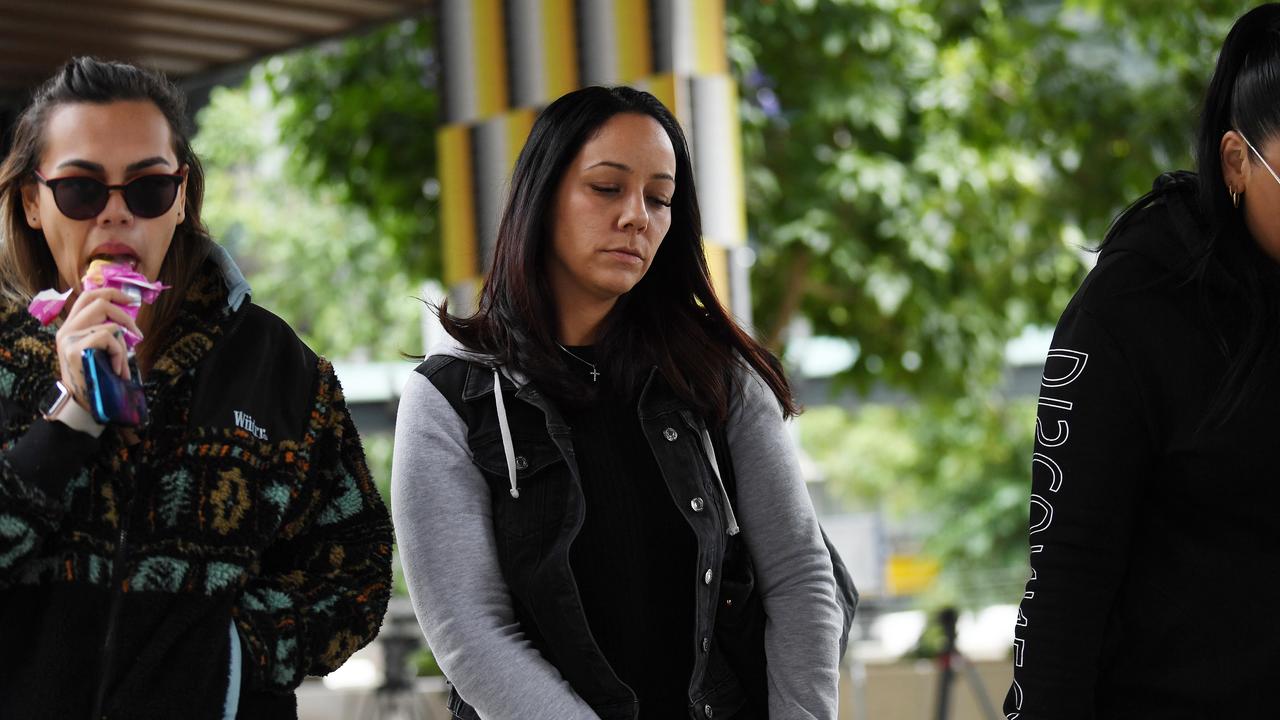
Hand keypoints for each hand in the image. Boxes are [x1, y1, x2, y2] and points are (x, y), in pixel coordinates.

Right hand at [54, 288, 142, 409]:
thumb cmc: (95, 377)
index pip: (87, 296)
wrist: (82, 404)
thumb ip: (104, 330)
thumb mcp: (98, 350)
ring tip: (122, 363)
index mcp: (70, 327)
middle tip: (137, 333)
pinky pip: (110, 338)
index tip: (130, 300)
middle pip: (99, 302)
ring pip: (109, 323)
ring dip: (124, 344)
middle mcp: (66, 329)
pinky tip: (117, 370)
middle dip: (125, 314)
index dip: (110, 292)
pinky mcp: (77, 349)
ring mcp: (69, 338)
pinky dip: (120, 353)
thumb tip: (127, 315)